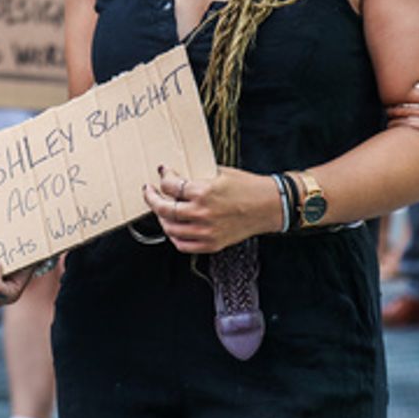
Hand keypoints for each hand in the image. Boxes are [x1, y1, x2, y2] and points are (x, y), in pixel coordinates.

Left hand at [142, 165, 281, 254]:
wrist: (269, 206)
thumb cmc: (247, 186)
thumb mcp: (219, 172)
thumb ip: (196, 176)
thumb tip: (176, 173)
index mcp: (203, 192)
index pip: (170, 186)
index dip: (163, 177)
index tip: (162, 173)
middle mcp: (202, 213)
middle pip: (163, 208)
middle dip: (152, 197)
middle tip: (149, 190)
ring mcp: (206, 231)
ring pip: (170, 228)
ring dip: (161, 217)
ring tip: (161, 208)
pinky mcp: (212, 244)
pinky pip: (183, 245)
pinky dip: (174, 236)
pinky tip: (173, 226)